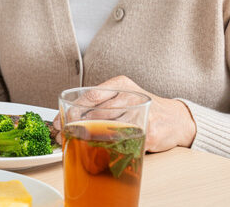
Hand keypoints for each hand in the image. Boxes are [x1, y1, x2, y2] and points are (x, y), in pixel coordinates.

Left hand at [52, 75, 196, 152]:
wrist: (177, 120)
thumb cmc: (142, 108)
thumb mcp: (122, 96)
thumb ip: (100, 102)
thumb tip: (65, 116)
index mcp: (121, 84)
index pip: (90, 96)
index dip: (71, 110)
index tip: (58, 121)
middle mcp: (131, 96)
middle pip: (95, 114)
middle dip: (75, 127)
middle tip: (62, 136)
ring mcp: (141, 115)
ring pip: (106, 129)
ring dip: (88, 140)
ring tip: (75, 145)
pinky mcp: (149, 133)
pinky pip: (122, 143)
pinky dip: (108, 149)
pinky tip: (99, 151)